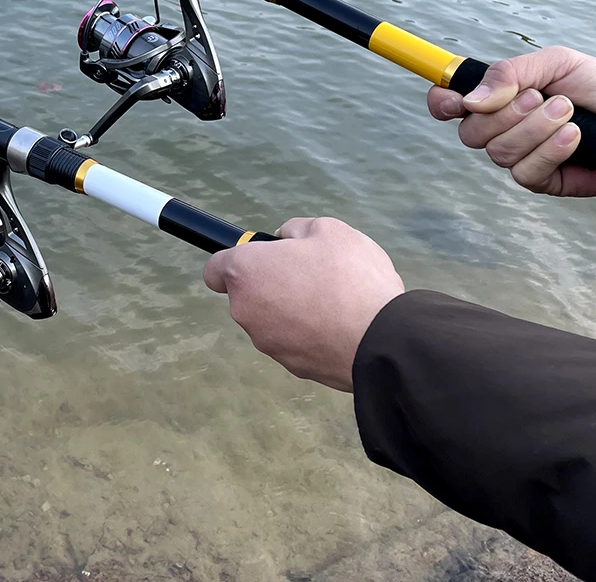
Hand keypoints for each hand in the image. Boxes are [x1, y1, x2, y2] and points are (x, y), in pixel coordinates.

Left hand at [203, 217, 403, 390]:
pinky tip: (340, 323)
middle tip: (311, 272)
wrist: (381, 340)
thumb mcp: (327, 229)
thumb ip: (296, 229)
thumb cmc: (349, 277)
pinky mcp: (291, 366)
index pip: (214, 269)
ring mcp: (267, 342)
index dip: (236, 259)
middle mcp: (246, 311)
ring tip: (333, 298)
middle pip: (248, 293)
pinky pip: (294, 340)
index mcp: (246, 273)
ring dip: (291, 308)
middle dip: (272, 281)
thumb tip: (285, 240)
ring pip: (271, 318)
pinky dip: (309, 332)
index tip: (261, 257)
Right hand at [427, 47, 595, 196]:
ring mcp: (519, 155)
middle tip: (540, 97)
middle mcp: (501, 127)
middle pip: (468, 132)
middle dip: (505, 114)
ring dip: (535, 128)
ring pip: (498, 151)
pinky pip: (524, 171)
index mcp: (498, 97)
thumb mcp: (556, 63)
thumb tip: (471, 100)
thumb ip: (510, 73)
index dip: (442, 102)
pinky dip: (550, 150)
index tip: (457, 100)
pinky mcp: (540, 179)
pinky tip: (573, 137)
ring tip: (568, 113)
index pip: (449, 103)